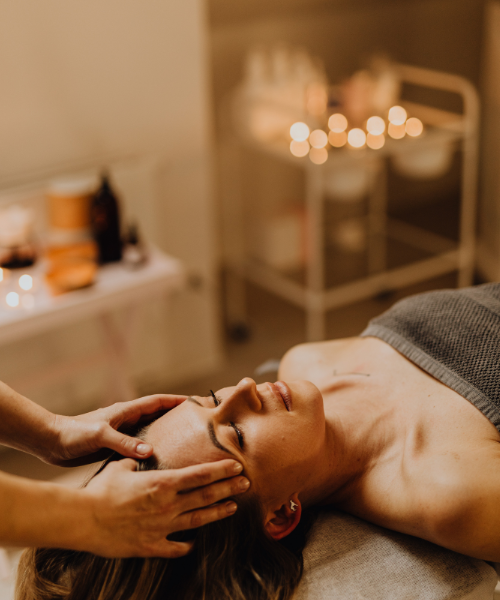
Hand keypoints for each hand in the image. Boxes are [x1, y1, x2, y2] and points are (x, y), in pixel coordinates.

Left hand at [46, 395, 186, 466]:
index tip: (196, 401)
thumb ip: (124, 443)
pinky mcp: (115, 447)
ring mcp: (122, 433)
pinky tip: (160, 462)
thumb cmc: (74, 433)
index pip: (158, 402)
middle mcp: (127, 420)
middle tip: (197, 425)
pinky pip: (139, 447)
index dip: (177, 400)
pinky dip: (152, 450)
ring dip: (166, 435)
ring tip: (186, 445)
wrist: (51, 442)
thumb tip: (151, 451)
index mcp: (126, 411)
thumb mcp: (100, 436)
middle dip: (177, 417)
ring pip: (150, 432)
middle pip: (158, 416)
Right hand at [81, 458, 249, 557]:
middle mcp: (168, 505)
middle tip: (246, 483)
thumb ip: (139, 459)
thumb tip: (146, 449)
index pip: (201, 474)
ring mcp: (162, 528)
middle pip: (206, 496)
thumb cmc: (101, 489)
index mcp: (163, 483)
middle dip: (228, 488)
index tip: (237, 466)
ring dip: (218, 513)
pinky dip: (187, 545)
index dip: (222, 470)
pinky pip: (176, 548)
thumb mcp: (122, 466)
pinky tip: (195, 543)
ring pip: (199, 520)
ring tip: (233, 507)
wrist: (83, 519)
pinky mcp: (151, 546)